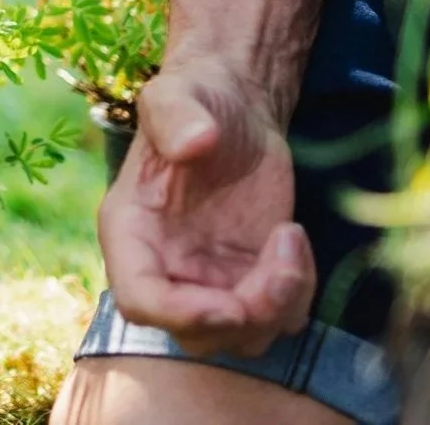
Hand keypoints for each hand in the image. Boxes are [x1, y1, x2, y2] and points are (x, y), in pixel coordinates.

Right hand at [97, 61, 314, 357]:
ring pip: (245, 335)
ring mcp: (210, 281)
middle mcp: (165, 267)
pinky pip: (281, 317)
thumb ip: (175, 115)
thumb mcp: (177, 94)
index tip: (231, 304)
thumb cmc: (195, 98)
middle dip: (245, 312)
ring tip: (291, 236)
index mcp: (131, 231)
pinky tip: (295, 238)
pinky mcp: (252, 279)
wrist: (233, 111)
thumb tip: (194, 141)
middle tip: (282, 256)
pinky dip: (299, 292)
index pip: (138, 300)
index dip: (179, 315)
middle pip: (196, 333)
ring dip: (280, 302)